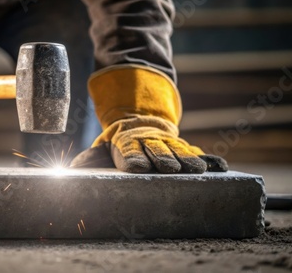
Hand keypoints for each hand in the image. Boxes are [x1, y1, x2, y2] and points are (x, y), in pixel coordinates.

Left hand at [71, 66, 227, 172]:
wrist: (141, 119)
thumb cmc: (119, 140)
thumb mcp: (102, 145)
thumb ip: (90, 159)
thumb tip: (71, 171)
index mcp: (128, 142)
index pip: (129, 151)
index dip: (133, 158)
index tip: (137, 167)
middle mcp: (150, 141)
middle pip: (157, 150)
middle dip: (163, 158)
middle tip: (169, 168)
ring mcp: (169, 143)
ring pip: (179, 151)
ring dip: (188, 160)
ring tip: (197, 170)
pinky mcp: (184, 145)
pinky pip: (198, 152)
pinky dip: (210, 159)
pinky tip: (220, 167)